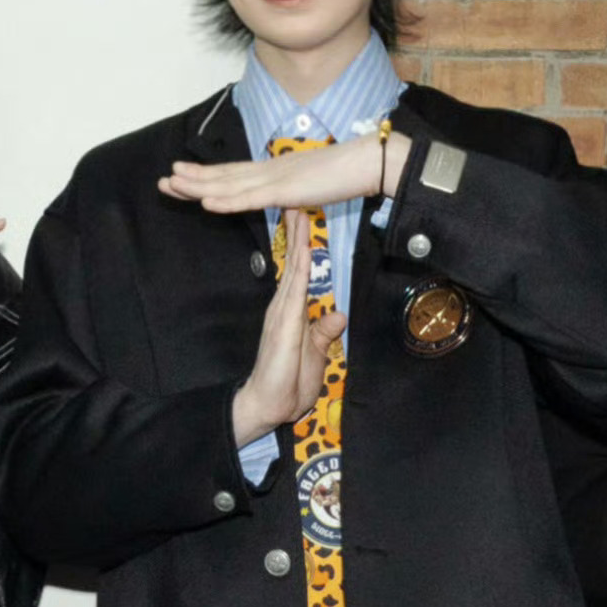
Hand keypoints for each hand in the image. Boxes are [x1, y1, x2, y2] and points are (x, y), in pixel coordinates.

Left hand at [161, 131, 400, 217]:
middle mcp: (269, 171)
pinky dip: (227, 200)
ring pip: (230, 185)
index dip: (206, 177)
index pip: (233, 175)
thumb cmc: (345, 174)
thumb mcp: (311, 186)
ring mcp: (275, 179)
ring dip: (199, 186)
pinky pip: (251, 199)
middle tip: (162, 180)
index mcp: (274, 170)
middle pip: (224, 176)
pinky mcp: (285, 191)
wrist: (367, 162)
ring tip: (173, 184)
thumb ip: (295, 193)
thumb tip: (288, 203)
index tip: (182, 177)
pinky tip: (207, 203)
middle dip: (192, 179)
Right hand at [224, 212, 343, 444]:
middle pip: (294, 263)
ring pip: (294, 269)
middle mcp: (284, 307)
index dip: (303, 246)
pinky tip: (305, 250)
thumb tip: (337, 315)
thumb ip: (324, 332)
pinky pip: (295, 290)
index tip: (306, 221)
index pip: (299, 273)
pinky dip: (301, 268)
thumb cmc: (289, 383)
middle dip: (298, 232)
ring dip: (298, 241)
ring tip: (298, 212)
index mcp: (291, 312)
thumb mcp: (315, 353)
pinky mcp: (285, 324)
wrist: (268, 405)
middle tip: (298, 201)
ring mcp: (282, 313)